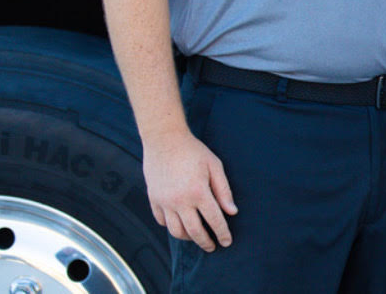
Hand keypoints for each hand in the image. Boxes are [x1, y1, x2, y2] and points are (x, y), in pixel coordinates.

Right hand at [142, 130, 237, 250]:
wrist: (164, 139)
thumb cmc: (193, 150)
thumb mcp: (214, 165)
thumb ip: (223, 190)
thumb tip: (232, 212)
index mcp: (198, 192)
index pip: (214, 220)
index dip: (222, 233)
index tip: (227, 242)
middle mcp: (180, 201)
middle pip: (194, 232)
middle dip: (206, 242)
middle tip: (212, 246)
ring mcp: (165, 202)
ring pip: (176, 231)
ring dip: (188, 238)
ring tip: (196, 236)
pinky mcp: (154, 199)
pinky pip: (162, 221)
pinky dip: (171, 226)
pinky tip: (179, 224)